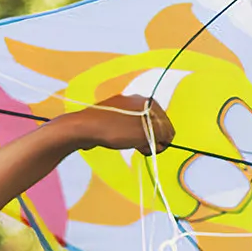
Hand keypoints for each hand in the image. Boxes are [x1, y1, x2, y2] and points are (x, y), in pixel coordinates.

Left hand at [56, 93, 173, 154]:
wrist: (85, 127)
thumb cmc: (116, 130)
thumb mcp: (143, 135)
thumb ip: (159, 135)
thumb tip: (165, 139)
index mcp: (148, 102)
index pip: (166, 123)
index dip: (164, 139)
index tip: (156, 150)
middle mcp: (137, 101)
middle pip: (154, 123)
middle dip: (153, 138)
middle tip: (145, 149)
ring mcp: (124, 106)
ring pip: (140, 125)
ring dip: (141, 138)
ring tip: (135, 147)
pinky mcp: (113, 114)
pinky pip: (127, 126)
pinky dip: (129, 135)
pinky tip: (123, 142)